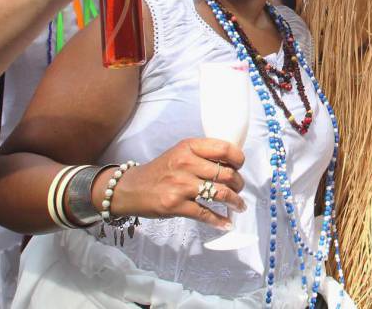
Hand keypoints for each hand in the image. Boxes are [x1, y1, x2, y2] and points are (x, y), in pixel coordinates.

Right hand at [107, 138, 246, 229]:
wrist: (131, 188)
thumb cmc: (160, 171)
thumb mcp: (179, 153)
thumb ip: (202, 155)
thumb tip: (231, 164)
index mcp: (188, 147)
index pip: (224, 148)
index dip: (238, 158)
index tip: (240, 166)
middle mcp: (185, 164)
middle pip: (226, 174)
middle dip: (239, 183)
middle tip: (239, 188)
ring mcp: (180, 186)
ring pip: (221, 194)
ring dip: (235, 201)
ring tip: (239, 205)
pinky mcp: (176, 205)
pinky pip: (205, 214)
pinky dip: (220, 220)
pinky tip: (226, 223)